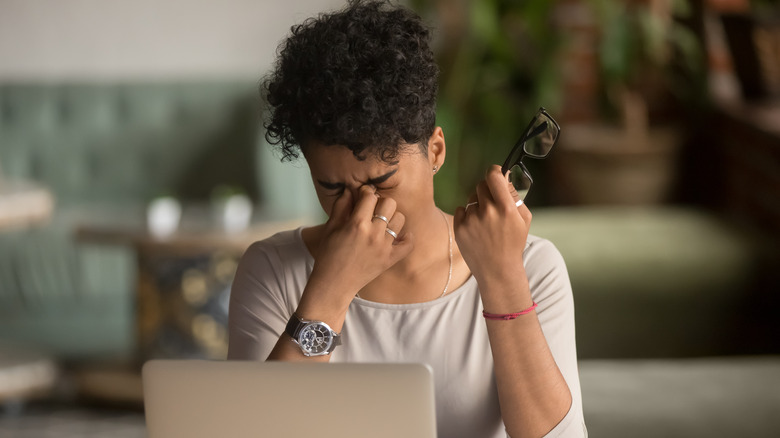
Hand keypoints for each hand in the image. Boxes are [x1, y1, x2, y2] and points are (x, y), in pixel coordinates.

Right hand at [309, 185, 413, 301]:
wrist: (334, 284)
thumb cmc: (329, 255)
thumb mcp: (330, 228)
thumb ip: (341, 206)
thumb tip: (350, 189)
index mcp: (356, 224)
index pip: (370, 196)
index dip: (366, 193)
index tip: (363, 197)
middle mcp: (373, 234)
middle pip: (389, 203)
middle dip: (381, 203)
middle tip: (373, 211)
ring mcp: (384, 247)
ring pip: (400, 219)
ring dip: (391, 218)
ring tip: (382, 224)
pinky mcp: (390, 259)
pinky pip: (408, 243)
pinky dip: (406, 238)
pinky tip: (398, 236)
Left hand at [453, 165, 530, 288]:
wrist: (498, 270)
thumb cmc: (513, 243)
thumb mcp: (524, 219)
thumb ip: (514, 196)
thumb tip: (504, 178)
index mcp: (505, 208)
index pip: (493, 176)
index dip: (494, 172)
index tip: (496, 175)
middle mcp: (487, 212)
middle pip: (481, 185)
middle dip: (487, 191)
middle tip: (493, 204)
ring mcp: (471, 220)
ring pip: (471, 199)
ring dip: (478, 205)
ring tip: (485, 222)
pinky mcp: (459, 228)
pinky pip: (461, 210)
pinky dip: (467, 215)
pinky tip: (476, 228)